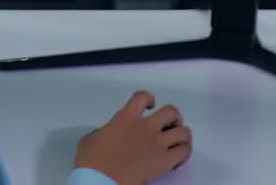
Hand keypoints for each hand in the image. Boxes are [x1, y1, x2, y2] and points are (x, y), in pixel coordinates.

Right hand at [74, 90, 192, 184]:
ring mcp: (157, 144)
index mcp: (126, 118)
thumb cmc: (94, 162)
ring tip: (178, 139)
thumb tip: (103, 135)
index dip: (148, 98)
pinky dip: (185, 152)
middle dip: (173, 116)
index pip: (142, 97)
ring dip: (182, 134)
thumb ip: (102, 132)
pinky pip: (185, 151)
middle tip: (170, 122)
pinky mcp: (164, 161)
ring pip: (183, 131)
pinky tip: (178, 157)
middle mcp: (145, 127)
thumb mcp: (90, 139)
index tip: (150, 103)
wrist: (102, 179)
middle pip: (170, 112)